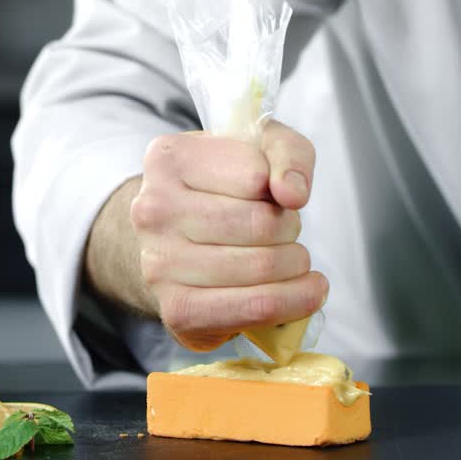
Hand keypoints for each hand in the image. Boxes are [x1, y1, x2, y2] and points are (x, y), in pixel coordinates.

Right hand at [130, 121, 327, 350]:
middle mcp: (154, 211)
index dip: (279, 188)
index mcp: (168, 160)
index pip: (255, 175)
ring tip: (293, 259)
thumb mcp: (259, 150)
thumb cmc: (223, 192)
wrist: (176, 243)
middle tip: (285, 231)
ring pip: (262, 266)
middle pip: (260, 223)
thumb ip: (288, 154)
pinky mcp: (178, 310)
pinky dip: (295, 300)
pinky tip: (307, 291)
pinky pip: (256, 307)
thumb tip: (292, 193)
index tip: (272, 195)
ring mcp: (160, 264)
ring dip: (296, 264)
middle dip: (290, 229)